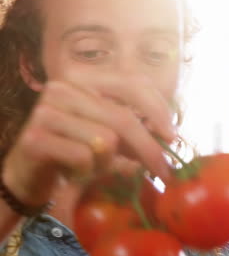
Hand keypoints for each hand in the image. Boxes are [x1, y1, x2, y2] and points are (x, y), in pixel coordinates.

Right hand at [2, 76, 174, 206]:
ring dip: (107, 164)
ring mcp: (46, 111)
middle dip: (149, 149)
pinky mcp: (35, 138)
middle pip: (123, 118)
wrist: (28, 175)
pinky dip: (87, 172)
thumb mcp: (106, 138)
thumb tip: (168, 136)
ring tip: (93, 169)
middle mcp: (62, 88)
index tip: (173, 137)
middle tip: (164, 172)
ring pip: (105, 140)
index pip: (131, 84)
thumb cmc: (71, 154)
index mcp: (82, 80)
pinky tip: (74, 174)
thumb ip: (132, 131)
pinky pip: (83, 157)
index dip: (158, 110)